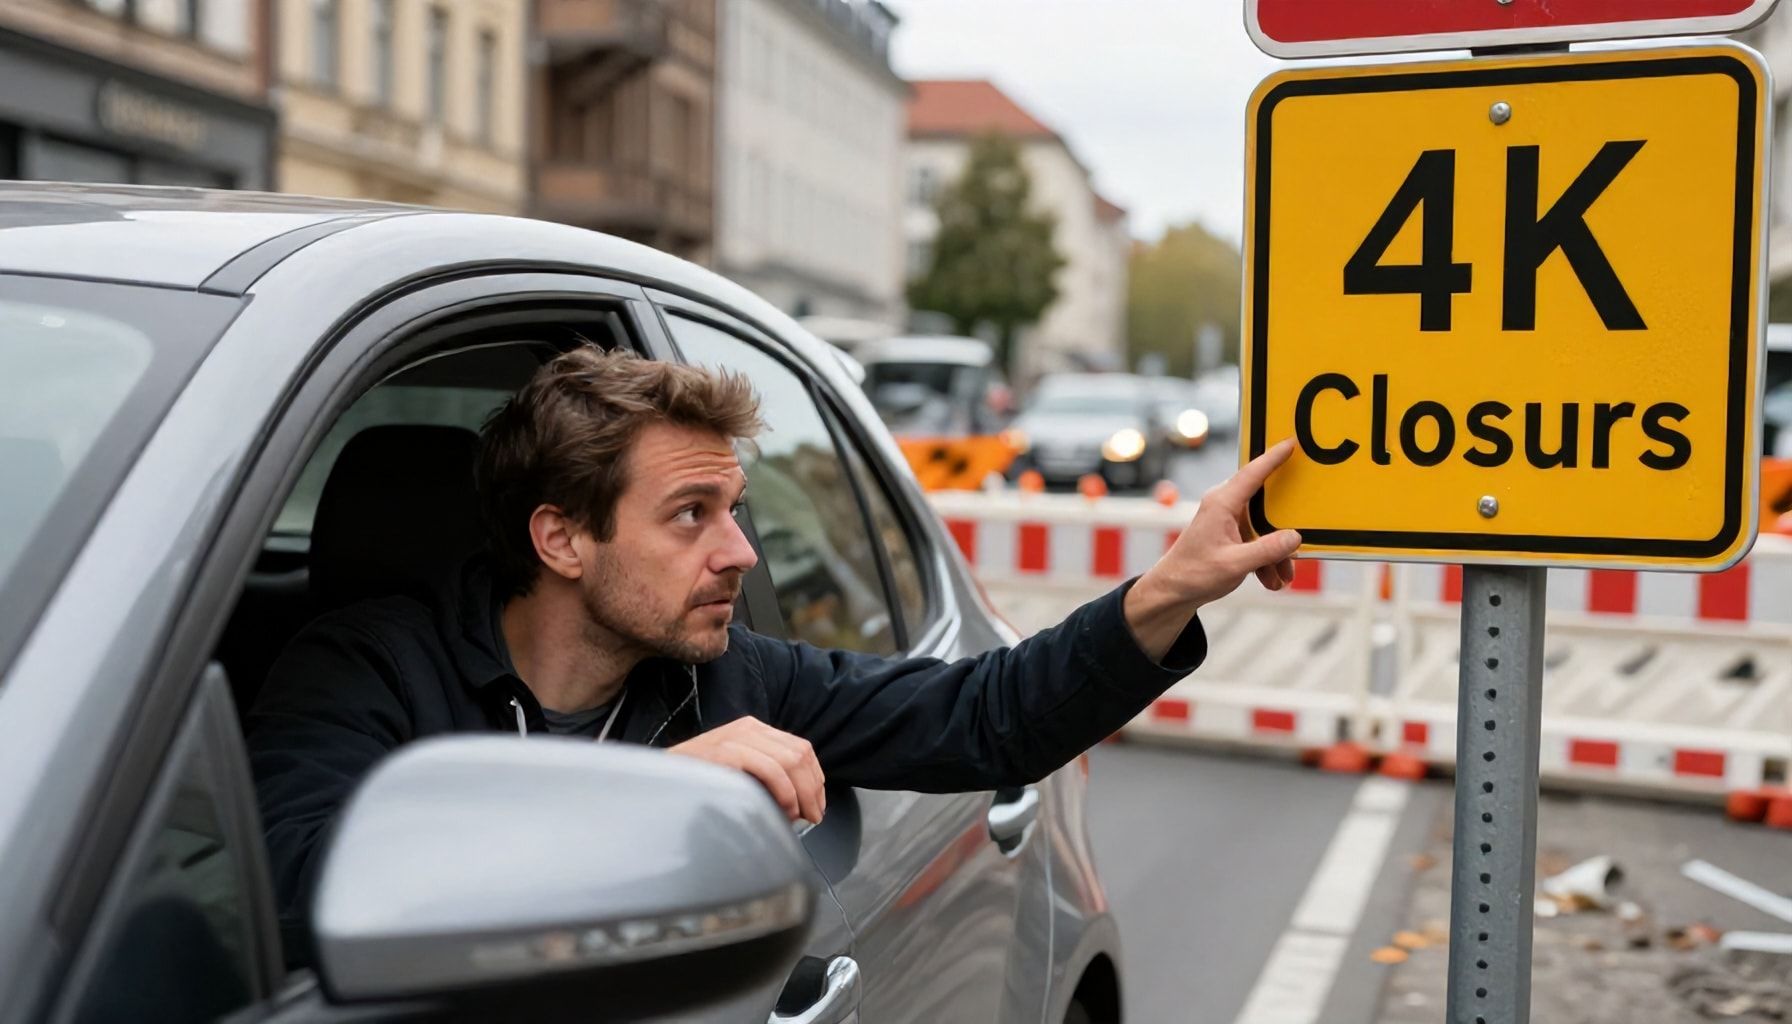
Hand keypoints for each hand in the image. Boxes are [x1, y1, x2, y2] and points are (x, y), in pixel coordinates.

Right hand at [669, 717, 825, 822]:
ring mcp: (734, 738)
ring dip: (801, 794)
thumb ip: (765, 777)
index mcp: (753, 730)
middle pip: (800, 754)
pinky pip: (769, 769)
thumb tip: (801, 803)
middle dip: (813, 790)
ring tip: (798, 817)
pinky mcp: (724, 752)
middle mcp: (747, 728)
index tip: (817, 805)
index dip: (816, 779)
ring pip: (790, 760)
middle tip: (813, 817)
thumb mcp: (737, 773)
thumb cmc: (697, 785)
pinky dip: (784, 792)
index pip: (800, 748)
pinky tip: (782, 810)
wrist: (655, 784)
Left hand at [1125, 439, 1302, 660]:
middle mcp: (1225, 507)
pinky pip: (1258, 542)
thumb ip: (1267, 551)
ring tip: (1282, 577)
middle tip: (1300, 540)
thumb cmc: (1194, 574)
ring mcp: (1228, 522)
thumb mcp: (1235, 564)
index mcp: (1222, 504)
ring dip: (1276, 554)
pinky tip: (1271, 580)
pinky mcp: (1231, 537)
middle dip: (1285, 529)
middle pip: (1266, 505)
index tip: (1291, 441)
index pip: (1252, 473)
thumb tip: (1295, 538)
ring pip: (1266, 530)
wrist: (1172, 592)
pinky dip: (1267, 561)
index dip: (1273, 456)